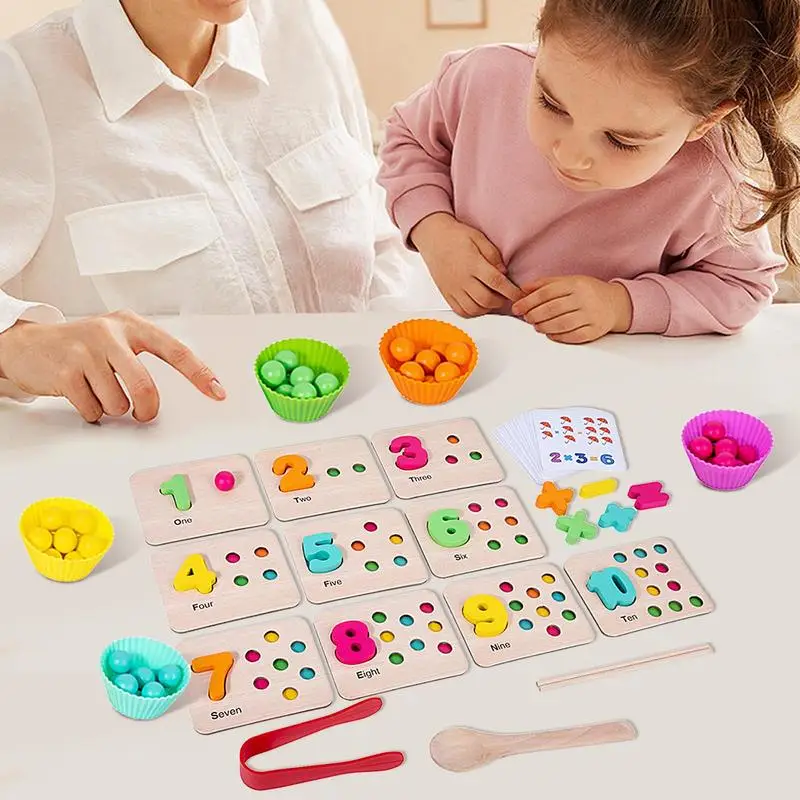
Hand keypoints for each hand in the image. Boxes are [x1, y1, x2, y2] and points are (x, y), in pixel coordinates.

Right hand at [0, 309, 225, 421]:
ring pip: (119, 404)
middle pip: (145, 387)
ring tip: (100, 392)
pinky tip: (81, 395)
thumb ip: (144, 356)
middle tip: (143, 413)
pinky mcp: (65, 373)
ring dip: (113, 409)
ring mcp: (85, 352)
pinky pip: (93, 410)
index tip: (218, 391)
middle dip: (147, 409)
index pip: (175, 350)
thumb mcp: (117, 340)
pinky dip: (92, 412)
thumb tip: (183, 384)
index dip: (199, 373)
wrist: (27, 344)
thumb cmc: (83, 346)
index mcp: (131, 325)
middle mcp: (110, 334)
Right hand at [410, 213, 523, 316]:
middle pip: (486, 299)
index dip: (511, 291)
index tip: (520, 295)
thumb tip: (504, 273)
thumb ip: (493, 255)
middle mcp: (462, 279)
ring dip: (488, 308)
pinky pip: (461, 311)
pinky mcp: (447, 294)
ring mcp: (453, 288)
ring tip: (493, 300)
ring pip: (474, 309)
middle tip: (507, 296)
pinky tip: (479, 305)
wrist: (433, 238)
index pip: (496, 282)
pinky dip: (473, 312)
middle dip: (501, 301)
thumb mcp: (479, 238)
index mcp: (472, 264)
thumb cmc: (456, 236)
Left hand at [511, 276, 632, 343]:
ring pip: (561, 324)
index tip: (517, 308)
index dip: (528, 301)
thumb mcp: (568, 281)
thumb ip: (545, 284)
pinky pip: (574, 336)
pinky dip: (558, 337)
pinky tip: (550, 334)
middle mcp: (584, 298)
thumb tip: (522, 289)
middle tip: (527, 318)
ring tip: (536, 326)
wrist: (616, 303)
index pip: (546, 292)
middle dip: (534, 315)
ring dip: (544, 327)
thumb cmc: (586, 292)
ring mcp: (591, 315)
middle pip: (552, 309)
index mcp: (576, 284)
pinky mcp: (595, 330)